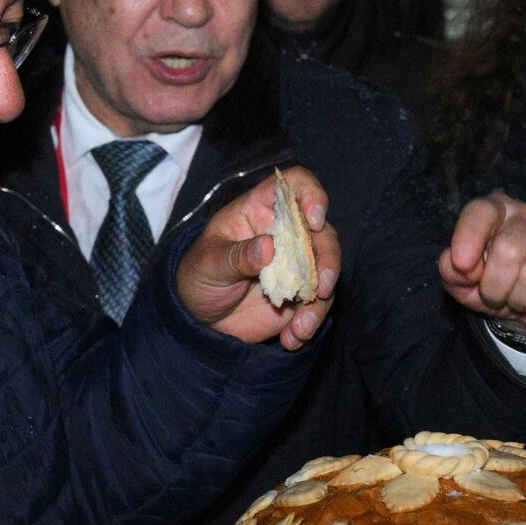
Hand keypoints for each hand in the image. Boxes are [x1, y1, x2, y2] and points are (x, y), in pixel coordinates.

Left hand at [176, 166, 338, 350]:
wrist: (198, 317)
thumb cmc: (198, 276)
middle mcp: (285, 233)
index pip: (294, 185)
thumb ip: (236, 256)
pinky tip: (291, 338)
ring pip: (325, 272)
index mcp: (260, 211)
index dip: (310, 195)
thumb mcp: (208, 265)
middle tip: (321, 288)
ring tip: (299, 328)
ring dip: (319, 303)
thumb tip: (268, 247)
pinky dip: (309, 324)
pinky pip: (317, 305)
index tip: (315, 219)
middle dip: (327, 260)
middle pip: (322, 233)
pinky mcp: (299, 294)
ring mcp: (295, 264)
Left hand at [440, 193, 525, 334]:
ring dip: (519, 301)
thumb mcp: (463, 281)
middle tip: (493, 296)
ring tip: (518, 299)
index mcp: (497, 210)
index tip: (462, 264)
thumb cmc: (493, 283)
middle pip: (508, 250)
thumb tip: (458, 265)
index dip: (468, 238)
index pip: (481, 212)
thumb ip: (451, 270)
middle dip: (494, 286)